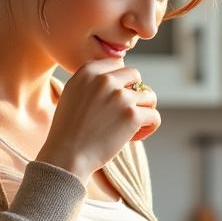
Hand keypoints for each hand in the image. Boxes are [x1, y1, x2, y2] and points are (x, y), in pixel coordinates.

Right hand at [35, 59, 159, 182]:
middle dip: (134, 92)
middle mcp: (105, 80)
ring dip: (143, 111)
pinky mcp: (132, 115)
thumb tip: (119, 78)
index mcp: (88, 72)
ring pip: (149, 96)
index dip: (121, 82)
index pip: (117, 64)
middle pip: (135, 75)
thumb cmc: (69, 130)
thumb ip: (92, 82)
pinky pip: (154, 116)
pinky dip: (149, 127)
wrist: (66, 156)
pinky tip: (135, 137)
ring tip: (131, 126)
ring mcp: (120, 97)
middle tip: (126, 112)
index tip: (114, 100)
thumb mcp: (73, 94)